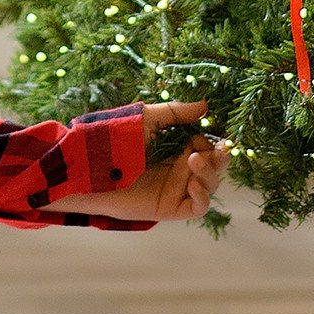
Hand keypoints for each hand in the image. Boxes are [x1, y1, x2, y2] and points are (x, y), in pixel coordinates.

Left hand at [60, 99, 229, 222]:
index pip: (208, 145)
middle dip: (221, 157)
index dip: (217, 142)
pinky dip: (204, 196)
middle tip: (219, 149)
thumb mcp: (148, 119)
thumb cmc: (115, 139)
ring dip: (211, 173)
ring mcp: (176, 188)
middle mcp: (179, 168)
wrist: (91, 168)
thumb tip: (205, 106)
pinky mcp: (170, 206)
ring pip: (210, 184)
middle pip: (215, 166)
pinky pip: (198, 207)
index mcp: (176, 147)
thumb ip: (176, 113)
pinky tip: (193, 182)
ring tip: (194, 160)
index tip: (218, 136)